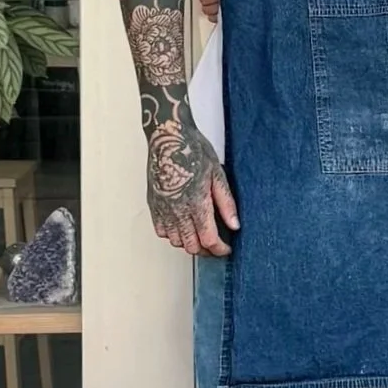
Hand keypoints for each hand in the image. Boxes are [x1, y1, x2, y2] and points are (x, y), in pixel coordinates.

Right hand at [146, 114, 238, 255]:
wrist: (168, 137)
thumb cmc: (192, 150)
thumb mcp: (217, 174)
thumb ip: (226, 203)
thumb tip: (234, 224)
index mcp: (196, 202)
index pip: (209, 239)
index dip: (220, 249)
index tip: (226, 248)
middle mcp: (177, 209)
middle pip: (191, 246)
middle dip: (206, 250)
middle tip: (215, 245)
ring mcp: (163, 208)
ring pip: (175, 241)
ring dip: (189, 243)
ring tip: (199, 236)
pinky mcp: (153, 203)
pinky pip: (161, 230)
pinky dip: (172, 235)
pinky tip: (181, 227)